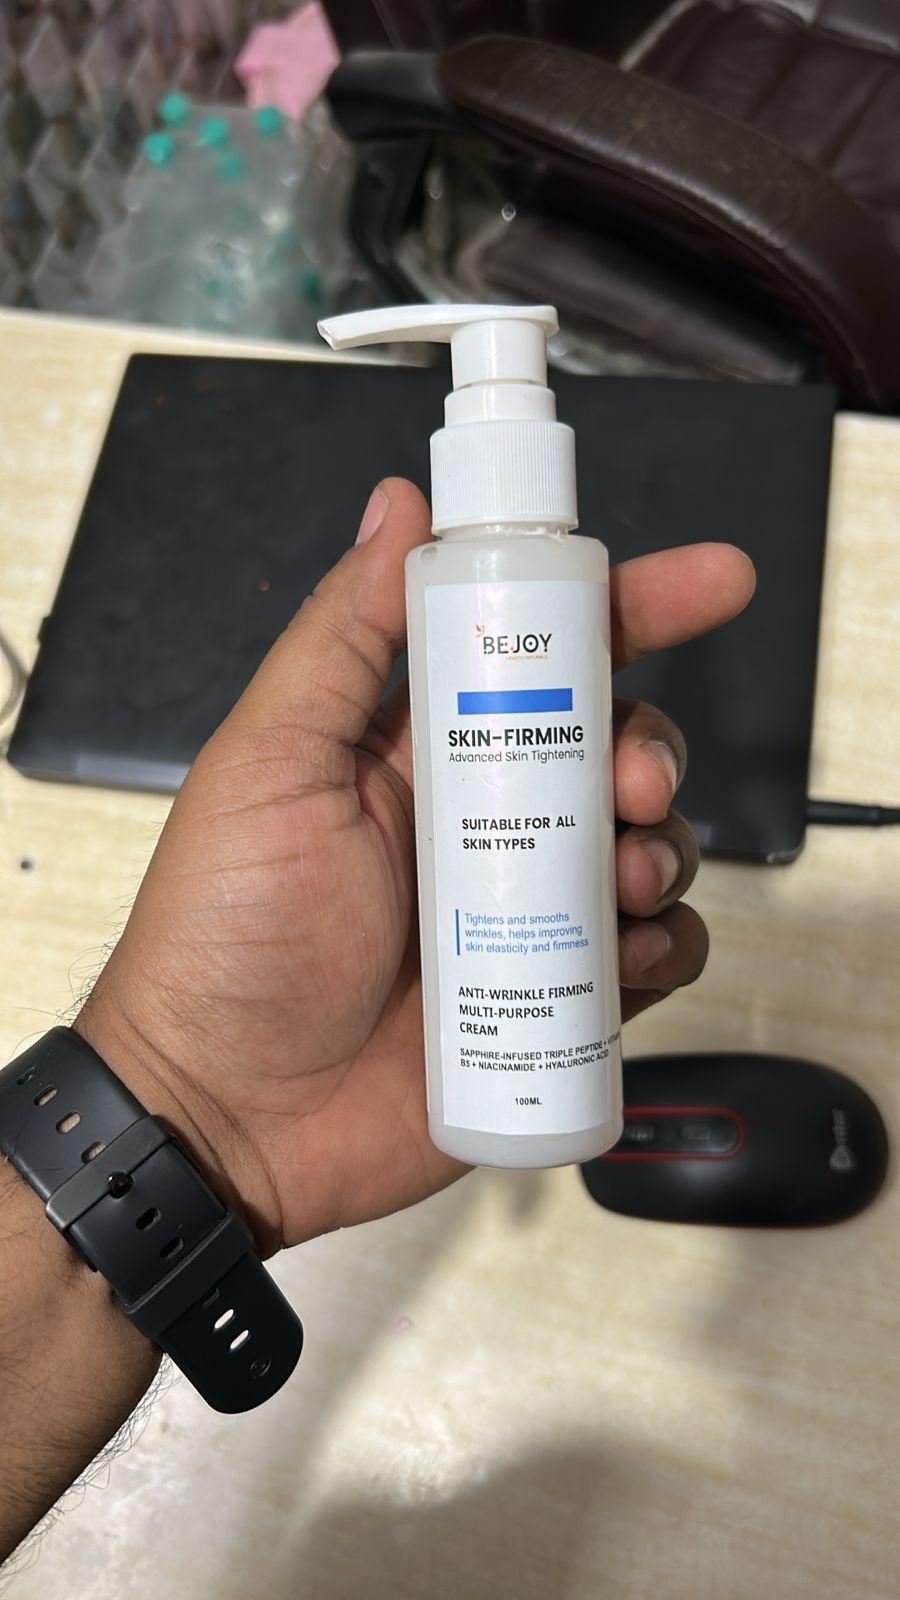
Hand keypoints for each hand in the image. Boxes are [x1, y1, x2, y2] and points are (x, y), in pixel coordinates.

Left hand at [76, 479, 754, 1254]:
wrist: (226, 1114)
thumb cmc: (227, 934)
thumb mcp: (270, 762)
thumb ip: (342, 637)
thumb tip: (399, 508)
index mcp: (418, 749)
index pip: (537, 653)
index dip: (628, 609)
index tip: (709, 583)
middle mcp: (481, 820)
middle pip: (613, 749)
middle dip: (651, 747)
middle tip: (635, 781)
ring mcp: (522, 913)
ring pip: (645, 846)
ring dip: (664, 847)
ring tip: (623, 880)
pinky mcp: (550, 1000)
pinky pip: (649, 955)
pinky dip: (665, 944)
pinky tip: (631, 954)